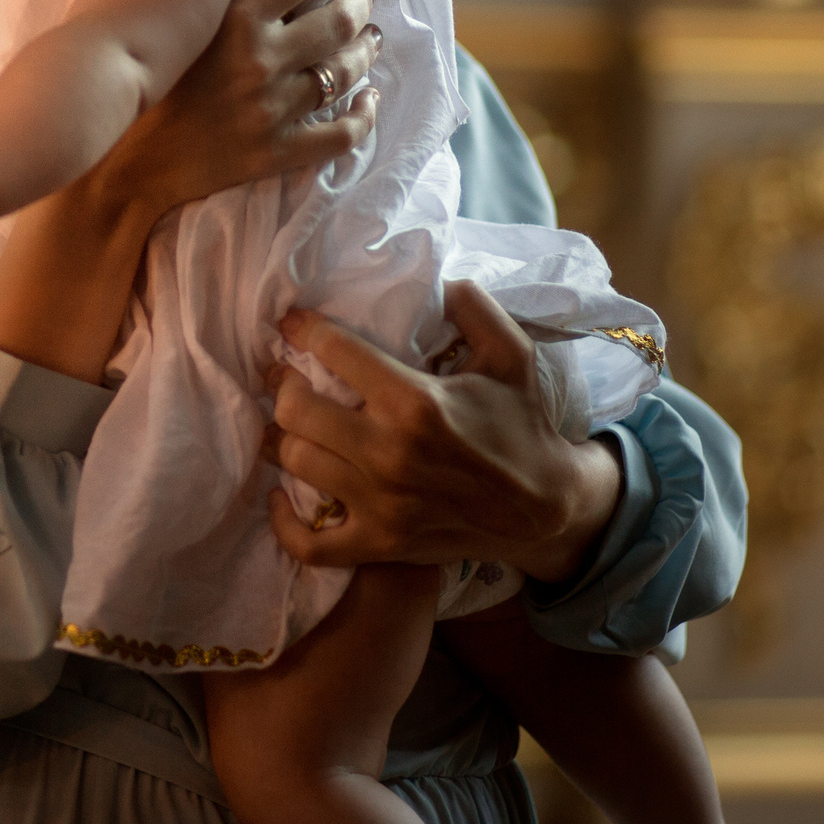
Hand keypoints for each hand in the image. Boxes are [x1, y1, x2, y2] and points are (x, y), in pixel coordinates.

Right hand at [100, 0, 382, 217]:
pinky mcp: (277, 152)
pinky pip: (342, 133)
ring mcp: (273, 109)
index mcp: (235, 21)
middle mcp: (261, 61)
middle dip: (361, 2)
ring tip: (369, 39)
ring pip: (346, 72)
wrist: (125, 163)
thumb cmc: (149, 87)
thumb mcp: (182, 28)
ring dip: (366, 50)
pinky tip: (369, 100)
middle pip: (339, 20)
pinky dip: (364, 114)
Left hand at [262, 279, 622, 581]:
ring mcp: (380, 504)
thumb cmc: (522, 424)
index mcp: (416, 401)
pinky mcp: (380, 544)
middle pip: (296, 411)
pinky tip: (278, 496)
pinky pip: (308, 543)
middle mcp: (389, 452)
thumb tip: (437, 280)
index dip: (303, 330)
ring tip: (285, 421)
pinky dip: (282, 522)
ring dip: (281, 438)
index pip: (334, 352)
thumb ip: (474, 307)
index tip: (291, 323)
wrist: (545, 508)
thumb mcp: (511, 354)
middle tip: (283, 374)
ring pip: (294, 462)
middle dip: (282, 384)